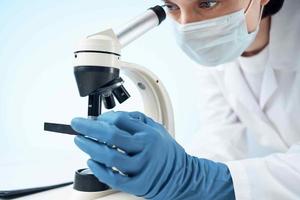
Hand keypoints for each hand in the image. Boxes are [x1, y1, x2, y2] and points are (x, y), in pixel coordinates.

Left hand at [71, 111, 234, 199]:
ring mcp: (142, 168)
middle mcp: (146, 149)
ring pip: (110, 157)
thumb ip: (135, 120)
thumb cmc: (165, 150)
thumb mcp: (156, 128)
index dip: (102, 118)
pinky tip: (91, 162)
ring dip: (90, 148)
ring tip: (80, 141)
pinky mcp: (138, 184)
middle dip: (89, 128)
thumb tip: (108, 118)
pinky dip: (99, 170)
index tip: (91, 119)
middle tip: (76, 124)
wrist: (181, 175)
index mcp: (149, 133)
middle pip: (111, 136)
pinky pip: (114, 178)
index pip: (120, 120)